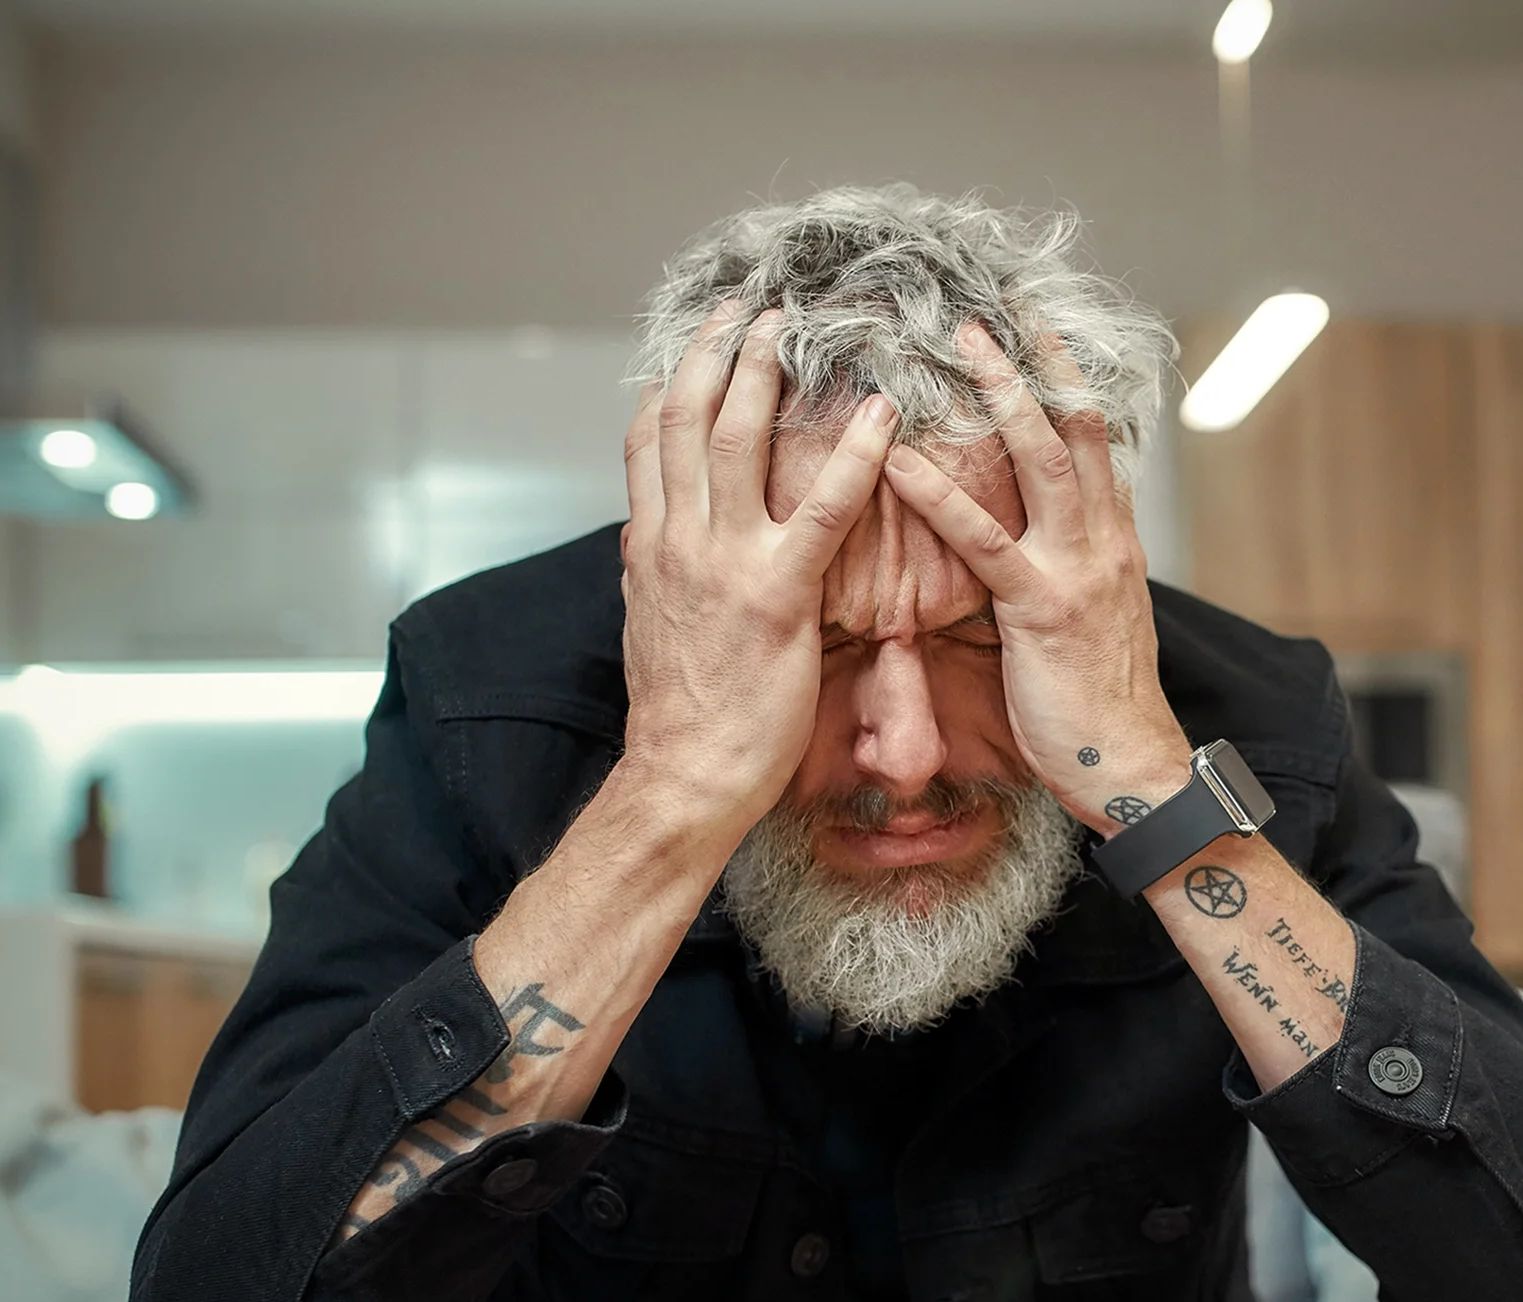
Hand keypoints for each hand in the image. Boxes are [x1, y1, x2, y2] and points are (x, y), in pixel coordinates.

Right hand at [618, 305, 896, 832]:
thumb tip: (641, 533)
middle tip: (751, 304)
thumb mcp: (647, 624)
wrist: (683, 776)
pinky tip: (881, 413)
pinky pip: (822, 508)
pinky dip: (853, 453)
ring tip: (797, 326)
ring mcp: (724, 562)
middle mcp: (678, 540)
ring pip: (741, 440)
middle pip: (691, 418)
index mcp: (650, 546)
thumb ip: (650, 570)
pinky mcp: (776, 594)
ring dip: (769, 372)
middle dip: (718, 350)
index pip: (649, 439)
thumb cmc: (681, 712)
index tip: (697, 338)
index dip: (674, 379)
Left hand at [884, 324, 1192, 834]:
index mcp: (1114, 540)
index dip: (1066, 381)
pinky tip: (896, 460)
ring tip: (961, 344)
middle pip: (1075, 426)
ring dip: (1000, 394)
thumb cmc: (1098, 706)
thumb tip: (1040, 538)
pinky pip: (985, 539)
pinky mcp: (1042, 608)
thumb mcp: (1091, 621)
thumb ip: (1068, 569)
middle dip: (1037, 362)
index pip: (1092, 441)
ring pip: (1042, 459)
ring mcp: (1078, 568)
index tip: (1035, 330)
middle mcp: (1104, 539)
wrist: (1132, 771)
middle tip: (996, 307)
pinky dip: (938, 494)